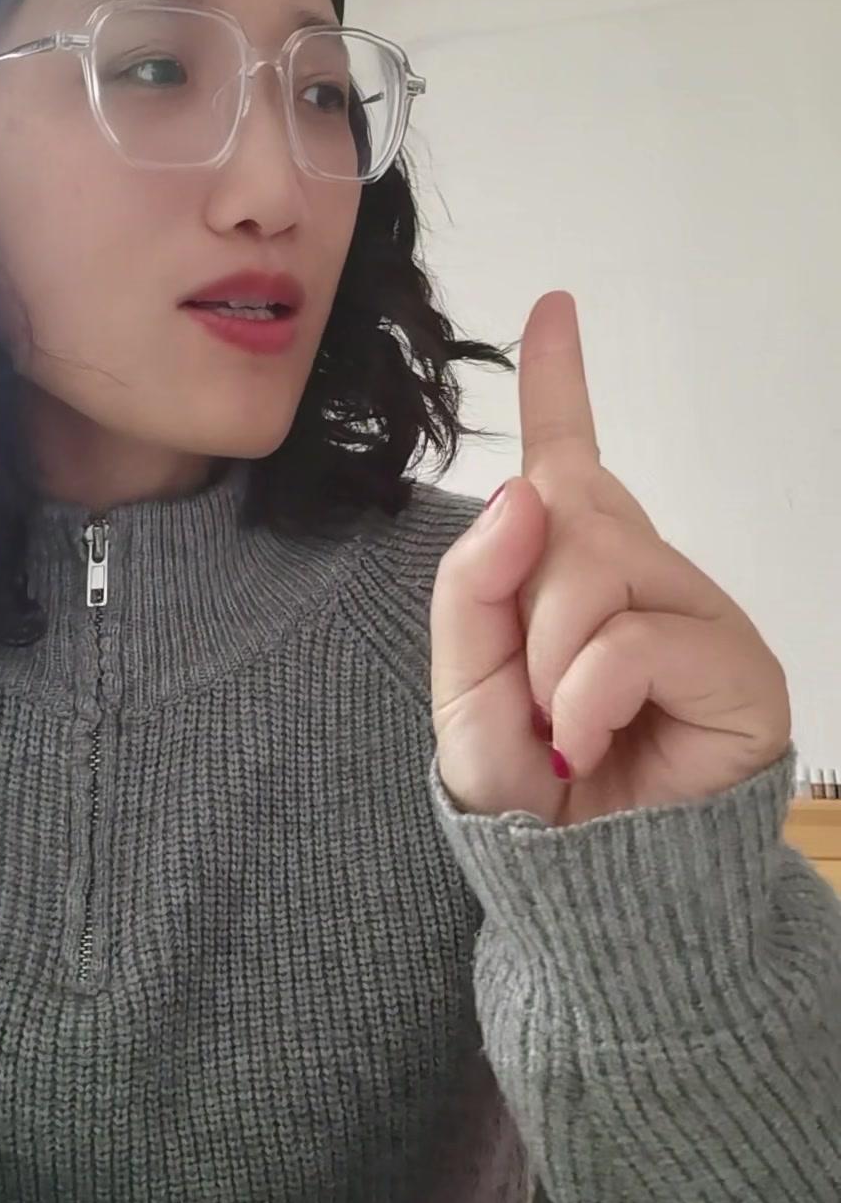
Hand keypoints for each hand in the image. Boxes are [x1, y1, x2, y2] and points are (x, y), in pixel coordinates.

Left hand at [430, 291, 790, 822]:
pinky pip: (634, 638)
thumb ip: (474, 587)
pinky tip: (588, 743)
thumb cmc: (530, 789)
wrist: (587, 893)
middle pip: (564, 512)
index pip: (569, 456)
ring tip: (562, 730)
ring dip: (548, 662)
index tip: (554, 309)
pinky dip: (585, 696)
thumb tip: (525, 485)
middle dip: (518, 607)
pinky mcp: (738, 664)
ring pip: (595, 567)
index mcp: (576, 568)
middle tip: (531, 698)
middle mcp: (645, 572)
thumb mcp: (465, 688)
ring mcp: (697, 613)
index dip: (559, 381)